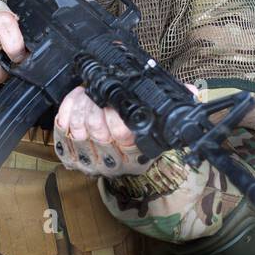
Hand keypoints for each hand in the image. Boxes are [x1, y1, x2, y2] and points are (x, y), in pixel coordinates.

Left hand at [53, 83, 199, 176]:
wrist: (117, 158)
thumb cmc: (137, 135)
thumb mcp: (158, 124)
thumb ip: (173, 104)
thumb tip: (192, 91)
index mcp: (137, 157)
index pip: (125, 137)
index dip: (118, 117)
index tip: (116, 103)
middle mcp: (112, 164)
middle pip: (98, 132)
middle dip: (97, 107)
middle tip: (99, 94)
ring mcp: (89, 162)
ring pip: (78, 130)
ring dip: (82, 107)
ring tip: (88, 94)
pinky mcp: (70, 157)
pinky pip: (62, 131)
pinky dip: (67, 109)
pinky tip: (76, 99)